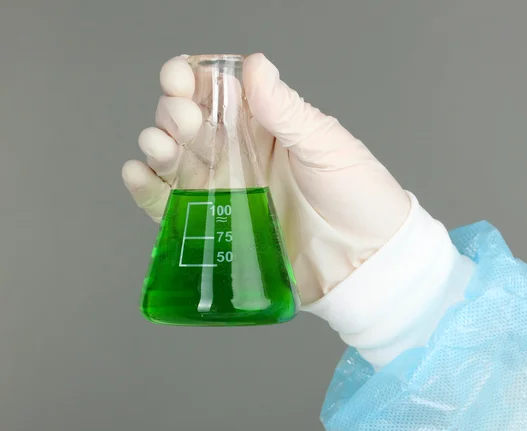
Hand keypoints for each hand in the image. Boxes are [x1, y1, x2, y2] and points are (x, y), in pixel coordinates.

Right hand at [122, 53, 410, 303]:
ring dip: (160, 149)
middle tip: (180, 118)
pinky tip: (139, 174)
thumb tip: (255, 65)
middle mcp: (242, 154)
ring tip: (157, 144)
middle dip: (177, 115)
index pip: (221, 94)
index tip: (180, 76)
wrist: (366, 263)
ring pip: (179, 162)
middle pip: (193, 125)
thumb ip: (287, 111)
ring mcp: (229, 190)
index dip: (195, 81)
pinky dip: (152, 191)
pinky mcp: (219, 227)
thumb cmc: (359, 199)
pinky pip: (176, 206)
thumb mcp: (326, 147)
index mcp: (267, 126)